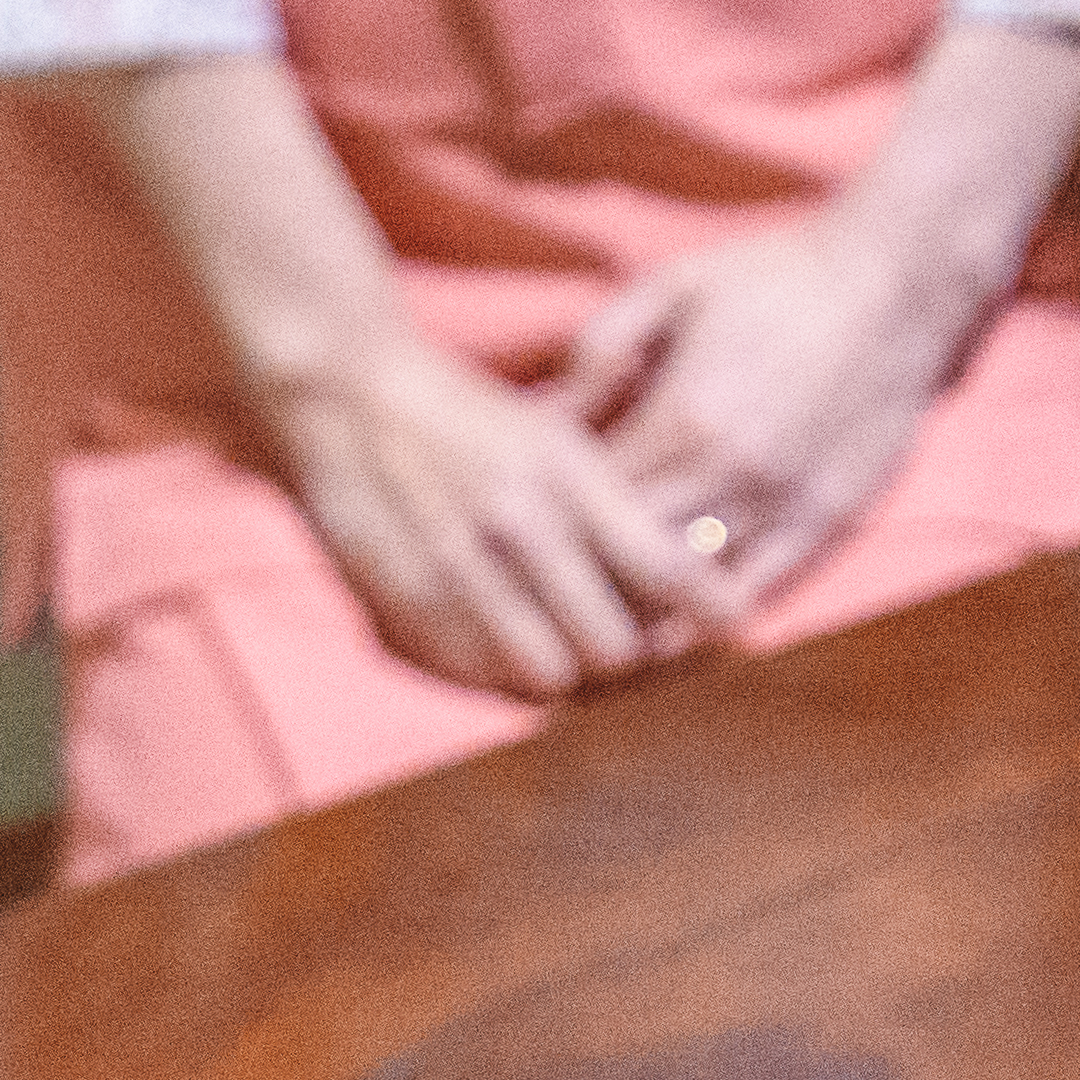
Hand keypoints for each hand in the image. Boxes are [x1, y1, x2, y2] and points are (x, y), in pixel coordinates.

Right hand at [253, 320, 740, 700]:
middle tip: (638, 647)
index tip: (734, 627)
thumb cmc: (466, 420)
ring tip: (572, 650)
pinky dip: (505, 676)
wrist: (345, 399)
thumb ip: (620, 505)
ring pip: (550, 677)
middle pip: (615, 648)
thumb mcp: (557, 437)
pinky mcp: (408, 606)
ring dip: (569, 675)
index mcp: (566, 477)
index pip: (665, 567)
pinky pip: (482, 679)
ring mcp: (459, 574)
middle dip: (633, 657)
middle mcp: (518, 529)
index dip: (710, 610)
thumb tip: (701, 569)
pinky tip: (510, 646)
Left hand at [555, 197, 963, 602]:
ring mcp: (780, 506)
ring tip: (598, 614)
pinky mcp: (824, 523)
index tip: (531, 517)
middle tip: (550, 580)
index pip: (587, 500)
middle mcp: (728, 475)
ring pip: (686, 591)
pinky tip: (675, 621)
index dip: (551, 516)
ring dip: (638, 605)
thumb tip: (545, 408)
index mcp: (683, 417)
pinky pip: (754, 594)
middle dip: (584, 572)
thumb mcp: (673, 285)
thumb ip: (602, 344)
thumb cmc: (778, 278)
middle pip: (627, 558)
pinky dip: (706, 616)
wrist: (897, 283)